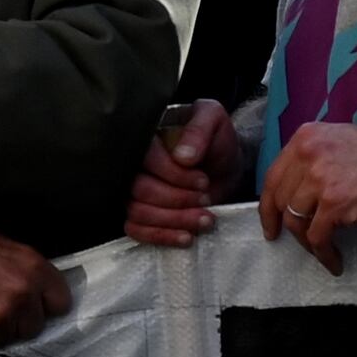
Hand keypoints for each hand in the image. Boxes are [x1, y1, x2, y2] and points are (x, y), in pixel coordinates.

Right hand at [127, 100, 232, 246]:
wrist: (224, 164)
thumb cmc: (215, 138)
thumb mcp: (213, 119)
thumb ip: (198, 129)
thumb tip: (183, 156)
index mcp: (145, 136)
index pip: (145, 159)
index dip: (175, 175)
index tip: (204, 180)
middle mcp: (133, 163)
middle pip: (140, 189)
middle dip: (179, 200)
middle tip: (207, 198)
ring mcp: (133, 190)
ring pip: (137, 212)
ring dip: (174, 220)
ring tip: (205, 219)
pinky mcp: (140, 213)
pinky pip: (135, 229)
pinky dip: (161, 236)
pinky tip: (187, 236)